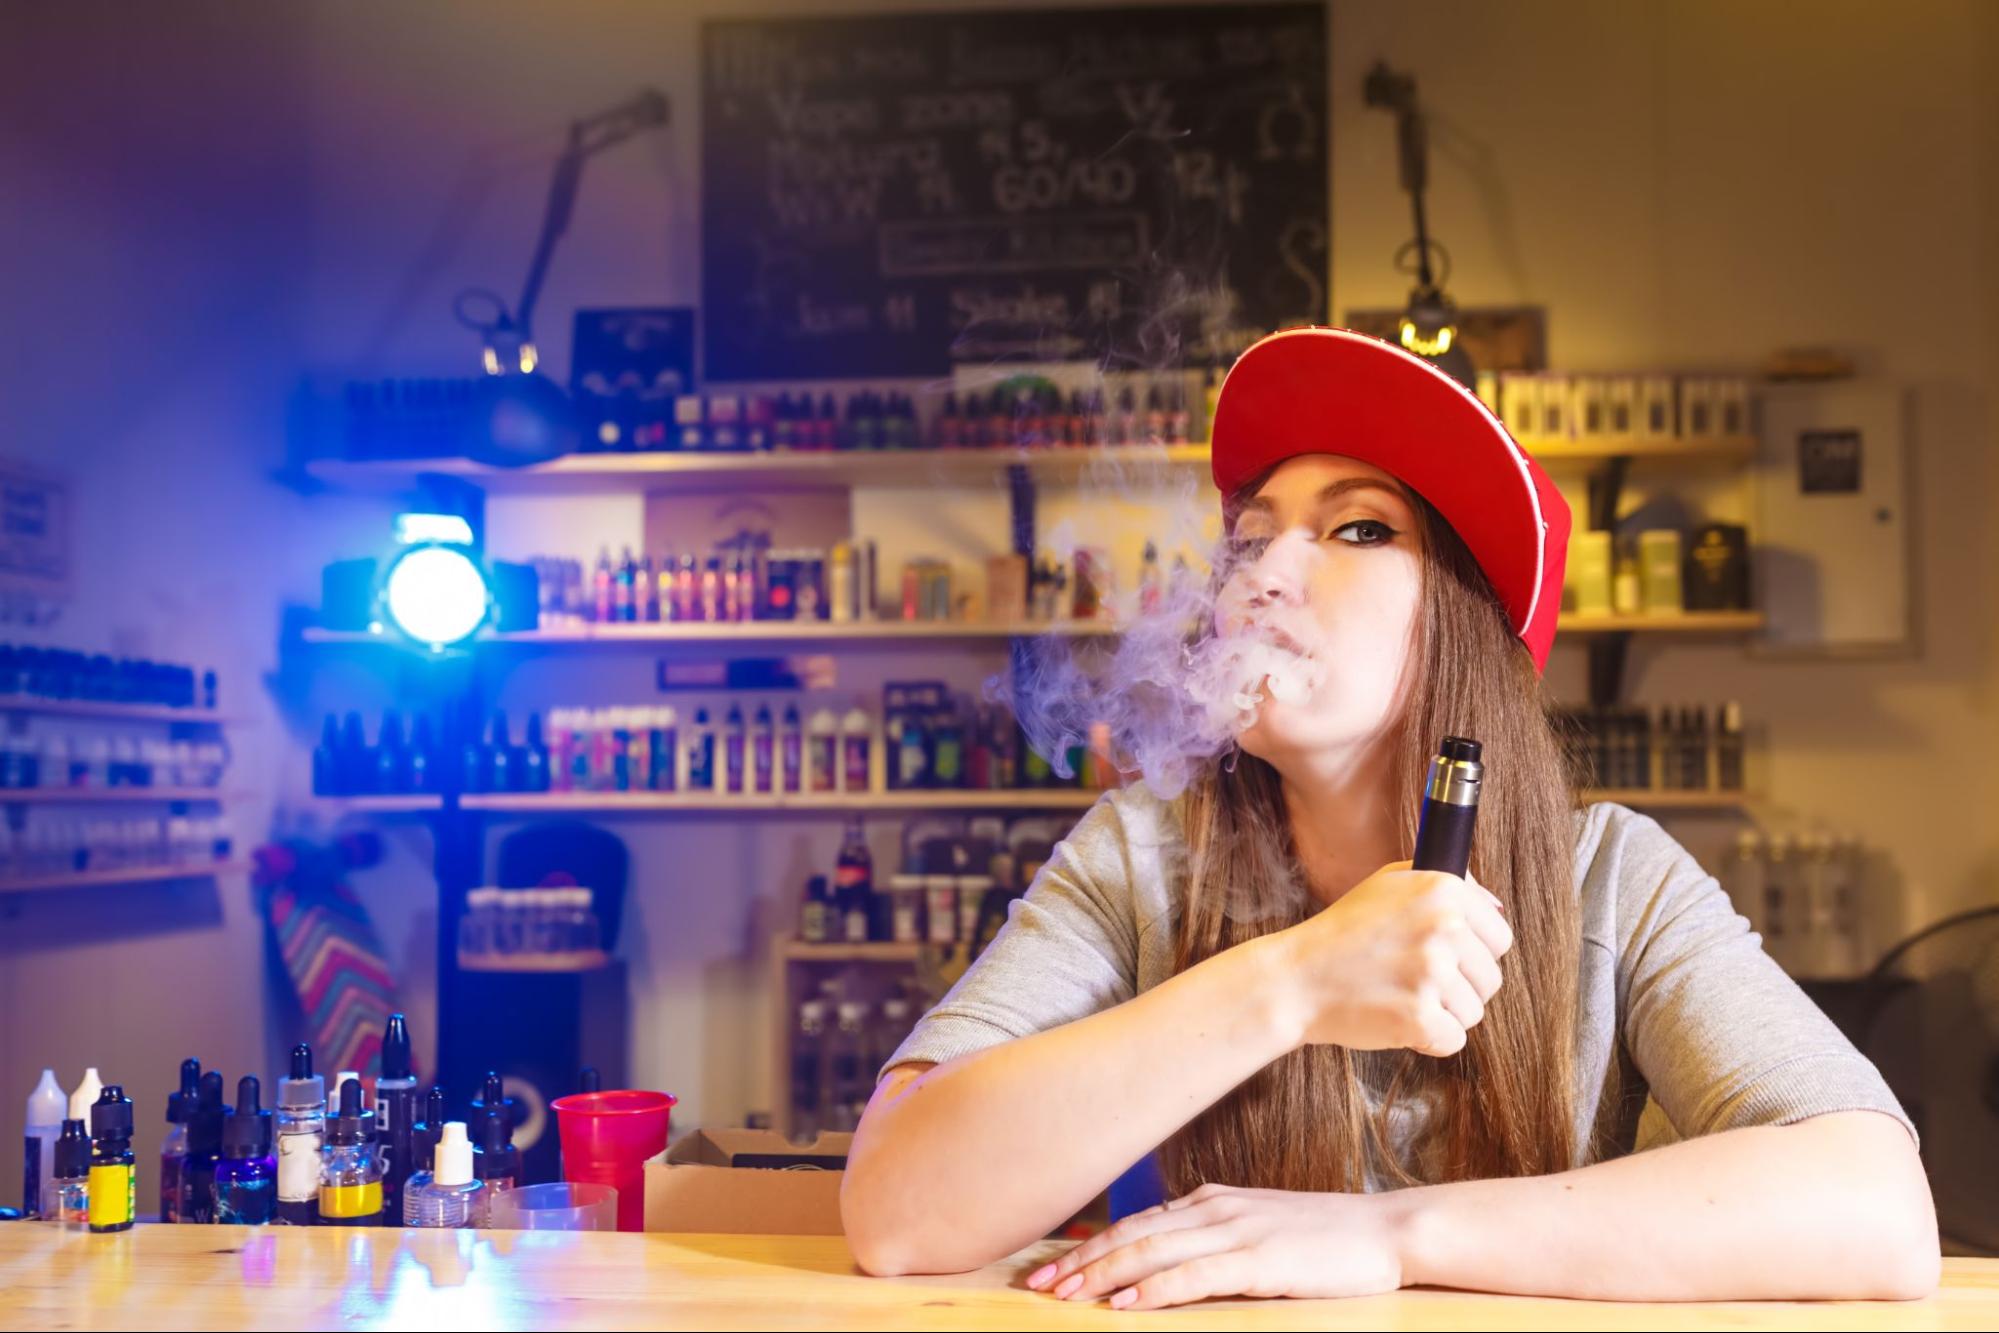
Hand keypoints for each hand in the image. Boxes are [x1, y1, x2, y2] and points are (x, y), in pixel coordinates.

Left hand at [1024, 1182, 1410, 1308]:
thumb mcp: (1259, 1229)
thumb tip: (1167, 1260)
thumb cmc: (1325, 1238)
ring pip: (1151, 1252)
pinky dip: (1153, 1290)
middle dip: (1081, 1259)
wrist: (1386, 1231)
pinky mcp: (1259, 1260)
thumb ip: (1213, 1239)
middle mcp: (1215, 1209)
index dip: (1090, 1244)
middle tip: (1038, 1282)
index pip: (1136, 1222)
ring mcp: (1236, 1232)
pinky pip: (1193, 1276)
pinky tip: (1125, 1305)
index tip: (1051, 1264)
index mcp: (1211, 1201)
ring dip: (1102, 1275)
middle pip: (1132, 1234)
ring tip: (1064, 1294)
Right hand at [1265, 860, 1510, 1056]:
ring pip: (1474, 1012)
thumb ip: (1446, 884)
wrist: (1296, 978)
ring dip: (1441, 1014)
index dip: (1473, 954)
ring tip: (1399, 996)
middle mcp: (1443, 926)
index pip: (1500, 938)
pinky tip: (1396, 1018)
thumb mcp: (1390, 884)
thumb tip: (1495, 906)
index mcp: (1442, 890)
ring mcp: (1432, 972)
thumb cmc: (1342, 933)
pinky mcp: (1420, 1016)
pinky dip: (1427, 1040)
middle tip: (1412, 980)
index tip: (1442, 958)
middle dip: (1459, 987)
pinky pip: (1453, 1040)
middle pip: (1491, 979)